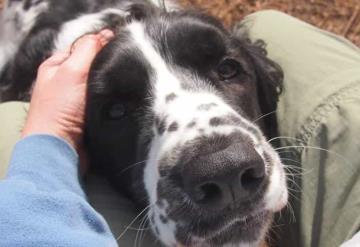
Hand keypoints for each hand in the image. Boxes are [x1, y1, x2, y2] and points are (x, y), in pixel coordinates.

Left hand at [22, 30, 114, 149]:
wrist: (60, 147)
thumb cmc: (60, 109)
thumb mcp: (72, 71)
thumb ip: (88, 50)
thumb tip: (106, 35)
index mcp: (57, 66)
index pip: (83, 47)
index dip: (100, 45)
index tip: (119, 46)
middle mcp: (65, 81)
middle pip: (93, 66)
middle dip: (107, 67)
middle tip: (123, 66)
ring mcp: (76, 99)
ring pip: (100, 84)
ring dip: (111, 85)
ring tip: (124, 83)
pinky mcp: (87, 114)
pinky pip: (104, 101)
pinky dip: (111, 100)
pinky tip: (120, 100)